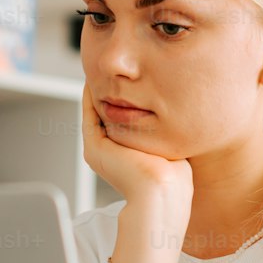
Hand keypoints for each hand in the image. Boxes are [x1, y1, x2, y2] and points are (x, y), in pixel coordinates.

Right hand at [81, 82, 193, 233]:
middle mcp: (107, 154)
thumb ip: (161, 134)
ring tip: (101, 71)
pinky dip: (90, 97)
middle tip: (110, 72)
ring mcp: (98, 151)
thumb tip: (172, 117)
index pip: (116, 122)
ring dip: (97, 92)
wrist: (163, 192)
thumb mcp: (166, 147)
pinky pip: (89, 114)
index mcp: (122, 156)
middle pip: (103, 116)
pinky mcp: (95, 148)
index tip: (127, 83)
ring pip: (94, 113)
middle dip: (108, 94)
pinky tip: (95, 80)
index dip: (120, 101)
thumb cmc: (173, 177)